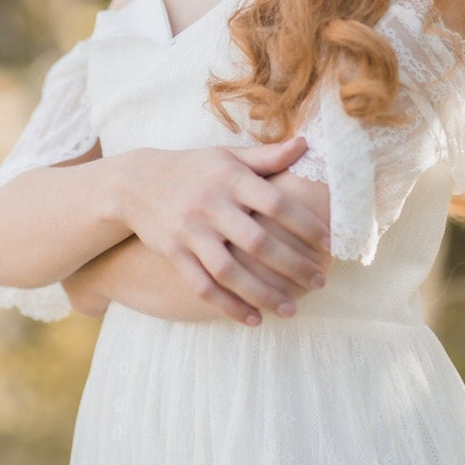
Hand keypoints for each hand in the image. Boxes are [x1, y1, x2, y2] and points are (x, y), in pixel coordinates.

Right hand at [116, 138, 331, 324]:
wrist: (136, 183)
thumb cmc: (193, 168)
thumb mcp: (227, 156)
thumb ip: (266, 157)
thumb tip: (305, 145)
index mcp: (230, 178)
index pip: (276, 203)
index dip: (305, 224)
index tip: (328, 244)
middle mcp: (211, 205)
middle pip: (257, 241)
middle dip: (292, 265)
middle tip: (319, 282)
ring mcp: (191, 232)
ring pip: (230, 271)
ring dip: (263, 294)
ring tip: (291, 310)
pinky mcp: (175, 254)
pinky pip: (203, 286)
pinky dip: (228, 306)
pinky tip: (253, 319)